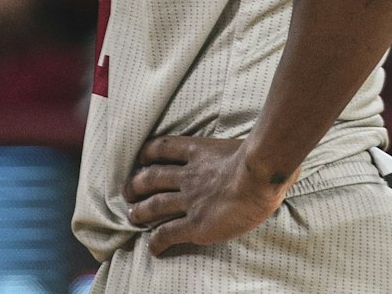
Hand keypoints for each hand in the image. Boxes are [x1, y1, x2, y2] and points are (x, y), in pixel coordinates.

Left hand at [123, 135, 294, 256]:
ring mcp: (190, 200)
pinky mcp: (195, 224)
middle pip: (152, 176)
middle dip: (136, 184)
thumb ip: (244, 148)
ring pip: (155, 205)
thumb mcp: (245, 143)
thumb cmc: (261, 158)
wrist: (258, 176)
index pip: (165, 146)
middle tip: (127, 191)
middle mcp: (189, 175)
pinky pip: (169, 233)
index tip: (142, 157)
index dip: (149, 152)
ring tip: (132, 216)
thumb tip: (264, 149)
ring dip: (140, 212)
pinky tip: (152, 248)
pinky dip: (157, 241)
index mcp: (199, 151)